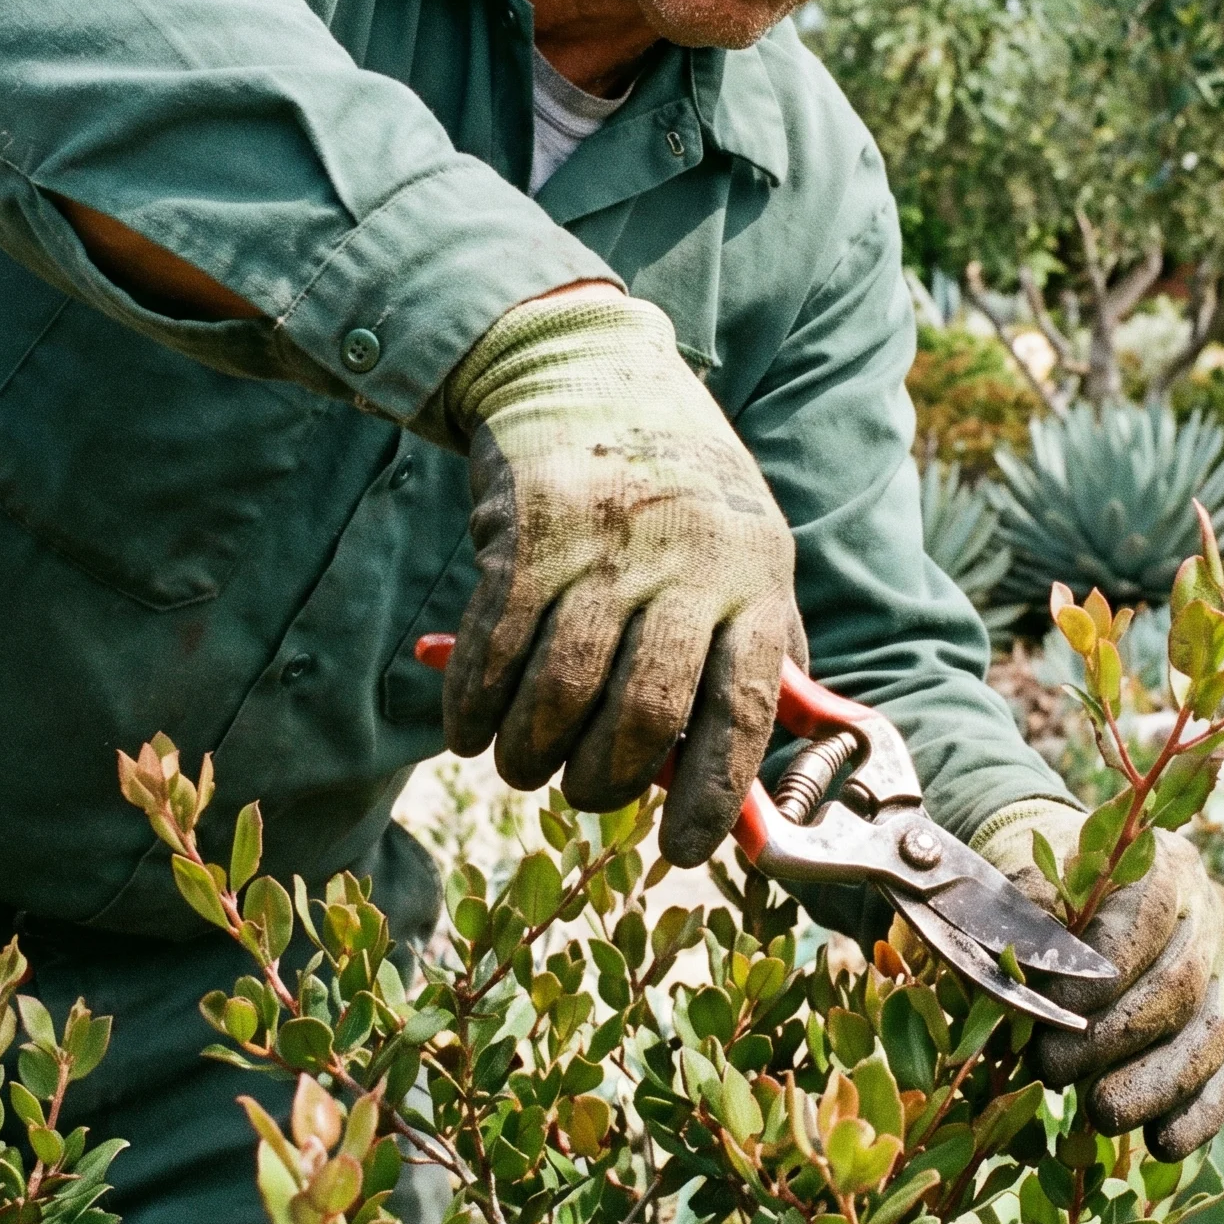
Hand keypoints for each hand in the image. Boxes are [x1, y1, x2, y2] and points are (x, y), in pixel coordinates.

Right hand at [441, 286, 804, 865]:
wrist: (590, 370)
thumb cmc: (679, 492)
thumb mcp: (743, 559)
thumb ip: (748, 661)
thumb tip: (745, 790)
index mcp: (756, 577)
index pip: (743, 710)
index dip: (709, 796)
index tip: (679, 853)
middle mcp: (688, 561)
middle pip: (643, 714)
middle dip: (602, 783)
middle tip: (581, 792)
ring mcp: (607, 544)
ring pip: (560, 692)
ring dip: (529, 755)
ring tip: (522, 764)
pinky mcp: (529, 530)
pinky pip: (493, 649)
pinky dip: (472, 707)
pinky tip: (468, 728)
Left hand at [973, 800, 1223, 1160]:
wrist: (1066, 881)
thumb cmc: (1036, 880)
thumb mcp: (1021, 873)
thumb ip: (1024, 904)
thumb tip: (1028, 943)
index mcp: (1159, 865)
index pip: (1148, 915)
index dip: (1107, 965)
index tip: (1056, 1006)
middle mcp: (1202, 915)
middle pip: (1179, 984)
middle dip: (1116, 1036)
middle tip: (1052, 1067)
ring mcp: (1217, 972)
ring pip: (1209, 1035)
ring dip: (1155, 1084)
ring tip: (1099, 1116)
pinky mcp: (1217, 1022)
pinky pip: (1222, 1072)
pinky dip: (1197, 1113)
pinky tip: (1162, 1144)